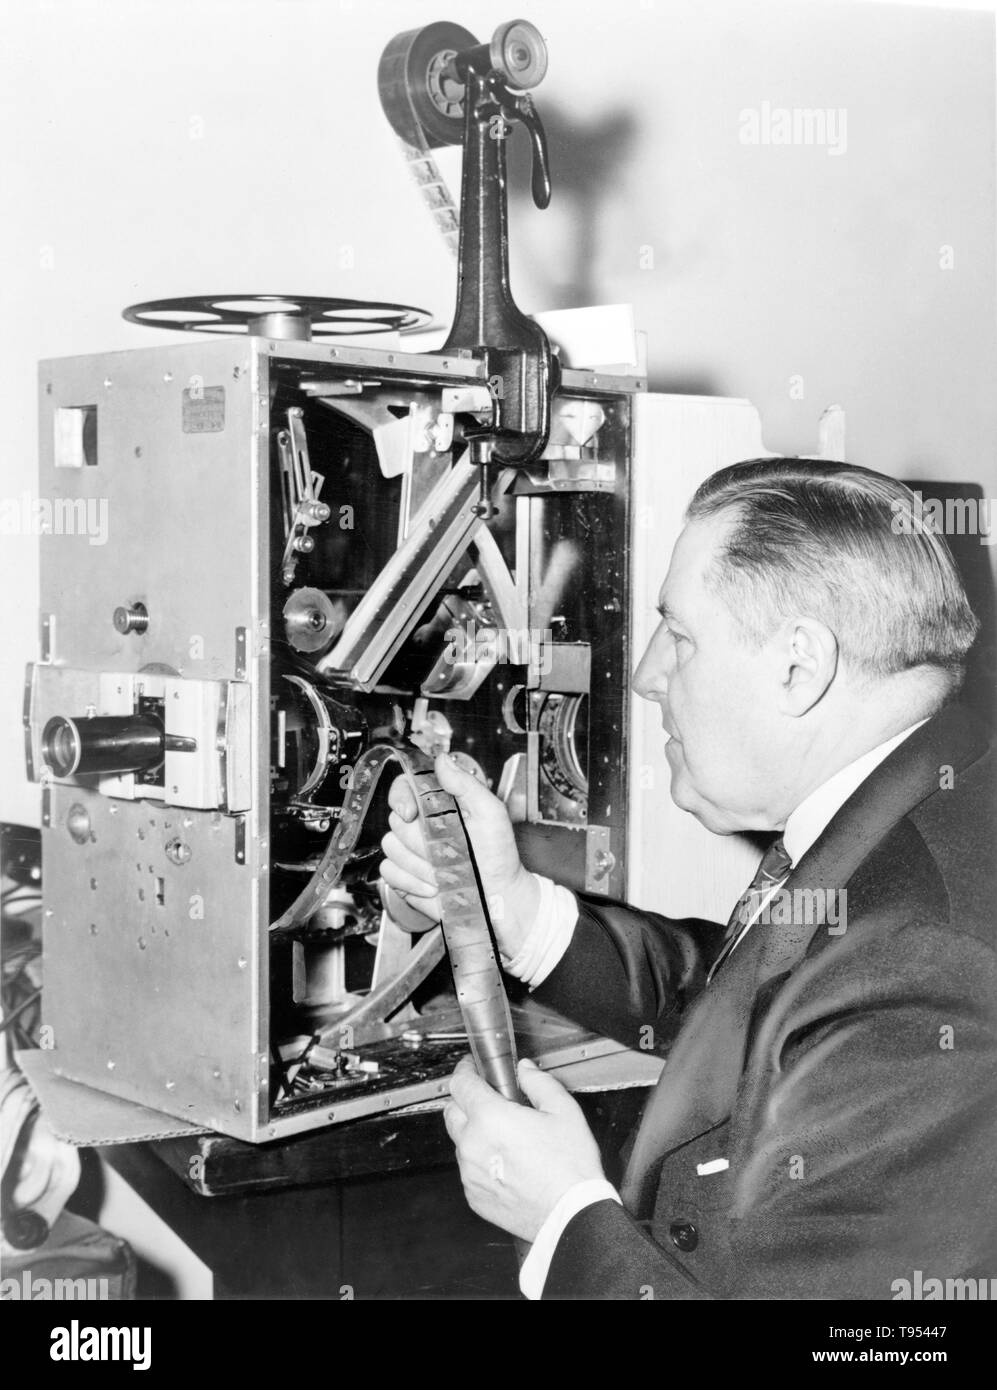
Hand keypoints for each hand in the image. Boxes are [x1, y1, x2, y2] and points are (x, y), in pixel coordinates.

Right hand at [379, 752, 539, 958]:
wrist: (497, 898)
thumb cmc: (499, 856)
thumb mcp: (490, 813)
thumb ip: (466, 785)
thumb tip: (442, 759)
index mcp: (438, 804)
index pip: (404, 787)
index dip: (402, 797)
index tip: (412, 812)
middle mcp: (420, 825)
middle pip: (395, 820)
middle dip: (421, 839)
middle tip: (447, 849)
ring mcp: (409, 852)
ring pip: (391, 847)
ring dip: (420, 864)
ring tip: (446, 871)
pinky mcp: (403, 877)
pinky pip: (389, 872)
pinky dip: (411, 882)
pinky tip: (434, 886)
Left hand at [444, 1055, 605, 1242]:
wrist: (572, 1214)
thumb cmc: (570, 1167)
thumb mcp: (564, 1111)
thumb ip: (539, 1083)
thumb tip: (525, 1070)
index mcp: (490, 1118)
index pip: (461, 1083)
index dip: (465, 1070)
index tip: (472, 1069)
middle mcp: (472, 1144)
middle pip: (452, 1111)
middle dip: (466, 1101)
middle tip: (490, 1102)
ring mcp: (470, 1173)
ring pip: (460, 1142)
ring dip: (474, 1134)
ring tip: (504, 1138)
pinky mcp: (474, 1196)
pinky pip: (469, 1170)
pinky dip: (480, 1162)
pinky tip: (506, 1165)